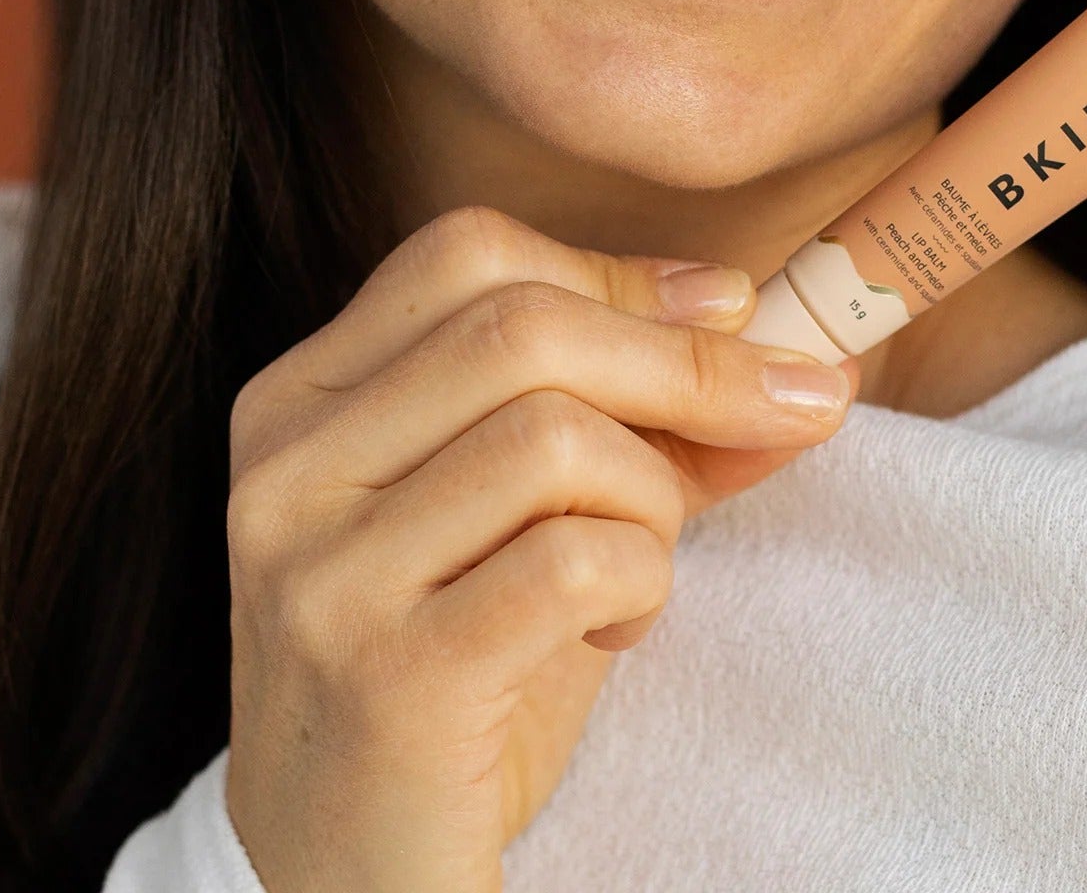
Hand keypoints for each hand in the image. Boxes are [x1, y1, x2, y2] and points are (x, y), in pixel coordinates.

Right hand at [221, 205, 857, 891]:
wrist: (359, 875)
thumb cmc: (460, 666)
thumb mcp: (536, 515)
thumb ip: (645, 424)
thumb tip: (796, 360)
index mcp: (305, 397)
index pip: (467, 256)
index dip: (617, 274)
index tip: (731, 308)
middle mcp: (290, 469)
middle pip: (521, 330)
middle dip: (688, 362)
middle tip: (789, 406)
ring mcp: (322, 574)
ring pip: (556, 439)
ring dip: (655, 498)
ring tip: (641, 567)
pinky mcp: (384, 677)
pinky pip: (573, 561)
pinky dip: (642, 580)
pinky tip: (618, 629)